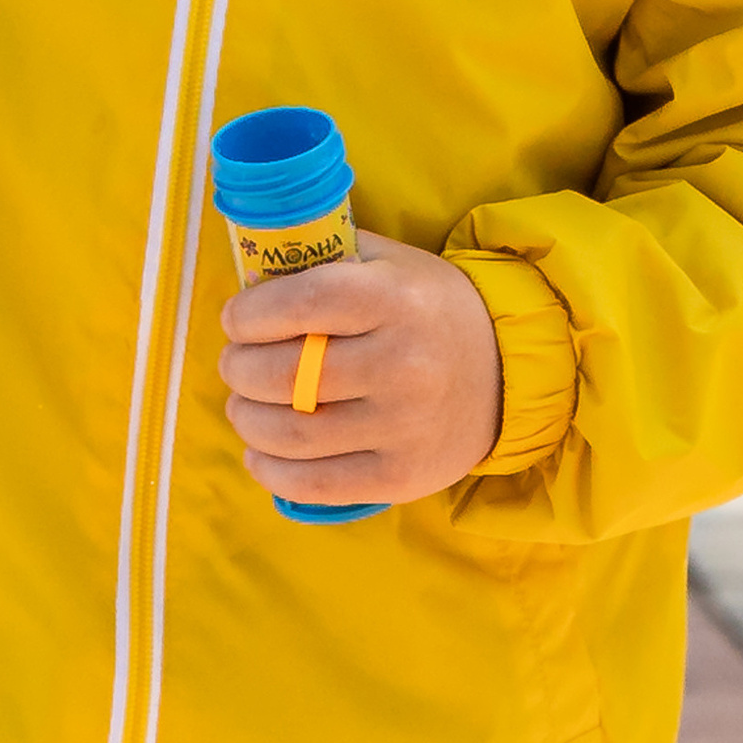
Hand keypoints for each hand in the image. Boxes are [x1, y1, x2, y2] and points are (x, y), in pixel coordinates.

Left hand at [219, 229, 503, 510]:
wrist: (508, 369)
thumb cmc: (427, 308)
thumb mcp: (386, 262)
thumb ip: (321, 258)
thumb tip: (248, 279)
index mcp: (393, 299)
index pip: (297, 305)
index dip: (248, 315)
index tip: (235, 320)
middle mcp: (402, 364)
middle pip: (284, 376)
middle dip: (239, 370)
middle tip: (235, 365)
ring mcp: (404, 427)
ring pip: (290, 434)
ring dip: (246, 420)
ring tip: (244, 405)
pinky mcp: (402, 478)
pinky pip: (315, 484)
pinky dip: (270, 470)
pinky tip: (259, 452)